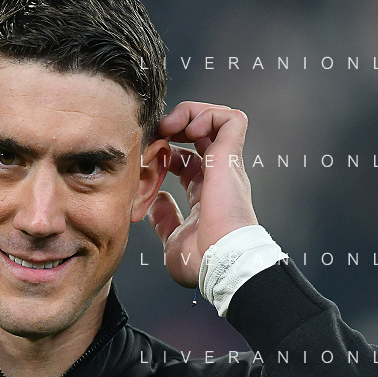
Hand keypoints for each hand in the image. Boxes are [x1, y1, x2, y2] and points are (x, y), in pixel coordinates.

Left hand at [146, 102, 258, 287]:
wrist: (221, 262)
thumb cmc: (202, 261)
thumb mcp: (172, 238)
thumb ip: (165, 219)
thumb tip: (156, 203)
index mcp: (206, 195)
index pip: (189, 162)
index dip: (168, 154)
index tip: (148, 158)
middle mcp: (218, 177)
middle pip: (202, 136)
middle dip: (176, 127)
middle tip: (156, 135)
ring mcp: (226, 166)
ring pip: (218, 119)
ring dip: (191, 115)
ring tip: (169, 126)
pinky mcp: (230, 158)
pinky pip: (230, 119)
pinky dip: (207, 114)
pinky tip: (185, 128)